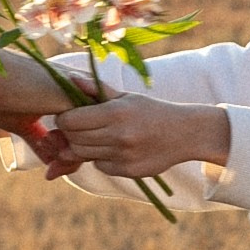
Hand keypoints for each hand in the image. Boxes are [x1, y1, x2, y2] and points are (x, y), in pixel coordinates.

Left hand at [33, 92, 230, 182]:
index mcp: (115, 112)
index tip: (70, 116)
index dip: (64, 119)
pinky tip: (113, 149)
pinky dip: (101, 159)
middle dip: (71, 134)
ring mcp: (123, 155)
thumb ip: (96, 89)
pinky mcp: (128, 170)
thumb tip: (70, 79)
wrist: (185, 134)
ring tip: (96, 137)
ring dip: (84, 147)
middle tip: (79, 127)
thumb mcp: (126, 97)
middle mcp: (118, 135)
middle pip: (74, 139)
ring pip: (84, 154)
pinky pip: (100, 166)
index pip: (71, 121)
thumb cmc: (151, 111)